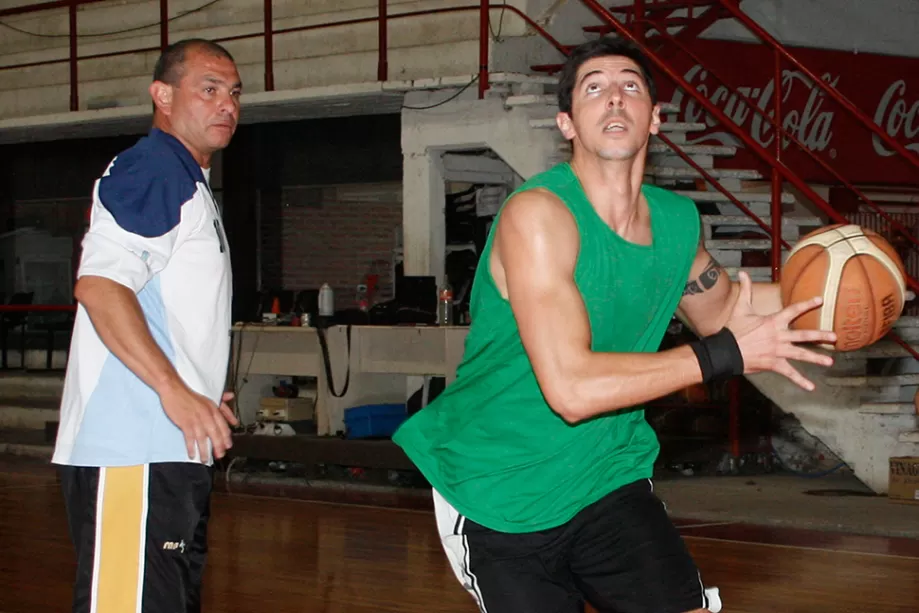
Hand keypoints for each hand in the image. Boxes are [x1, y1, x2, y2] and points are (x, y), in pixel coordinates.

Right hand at [159, 384, 239, 459]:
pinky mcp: (185, 423)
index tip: (228, 445)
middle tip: (220, 455)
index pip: (223, 426)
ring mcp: (196, 420)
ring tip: (205, 459)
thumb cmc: (189, 395)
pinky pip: (190, 438)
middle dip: (218, 447)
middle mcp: (207, 415)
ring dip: (205, 451)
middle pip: (216, 434)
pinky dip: (192, 448)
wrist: (174, 389)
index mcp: (213, 408)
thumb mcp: (208, 397)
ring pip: (203, 439)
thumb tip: (231, 396)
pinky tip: (193, 454)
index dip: (226, 437)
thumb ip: (220, 400)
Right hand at [726, 271, 836, 390]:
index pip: (794, 310)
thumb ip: (746, 290)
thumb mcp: (740, 308)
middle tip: (835, 337)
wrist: (726, 350)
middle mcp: (779, 336)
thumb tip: (743, 272)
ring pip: (801, 355)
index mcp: (773, 322)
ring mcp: (778, 351)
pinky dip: (800, 381)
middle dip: (821, 336)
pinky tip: (811, 387)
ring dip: (816, 358)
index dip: (807, 304)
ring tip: (829, 362)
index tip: (821, 300)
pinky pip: (789, 373)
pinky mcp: (774, 364)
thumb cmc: (733, 329)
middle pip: (804, 335)